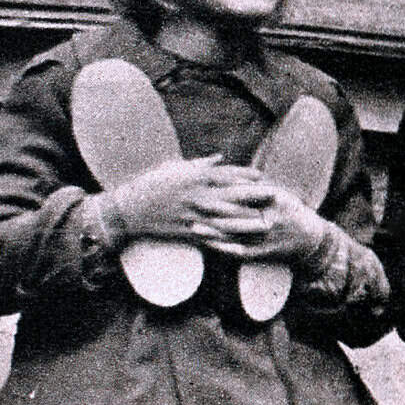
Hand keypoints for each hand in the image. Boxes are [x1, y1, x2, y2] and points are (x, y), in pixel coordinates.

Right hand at [97, 155, 269, 242]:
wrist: (130, 209)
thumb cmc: (152, 184)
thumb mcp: (175, 168)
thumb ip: (200, 164)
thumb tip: (219, 157)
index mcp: (194, 177)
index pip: (225, 174)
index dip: (245, 175)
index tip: (261, 176)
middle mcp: (197, 195)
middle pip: (232, 195)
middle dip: (254, 196)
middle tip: (274, 196)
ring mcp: (193, 215)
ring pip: (225, 219)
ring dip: (247, 222)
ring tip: (265, 223)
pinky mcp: (188, 232)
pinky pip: (211, 239)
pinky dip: (227, 244)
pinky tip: (241, 247)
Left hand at [196, 184, 331, 264]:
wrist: (309, 240)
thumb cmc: (292, 211)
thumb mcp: (280, 194)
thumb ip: (256, 186)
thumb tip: (230, 176)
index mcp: (275, 200)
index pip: (246, 194)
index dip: (225, 190)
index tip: (207, 185)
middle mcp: (270, 220)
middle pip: (237, 215)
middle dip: (214, 212)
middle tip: (195, 205)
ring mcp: (265, 239)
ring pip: (234, 236)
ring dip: (213, 232)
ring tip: (194, 227)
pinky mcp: (261, 254)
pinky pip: (239, 252)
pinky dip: (223, 248)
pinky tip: (209, 244)